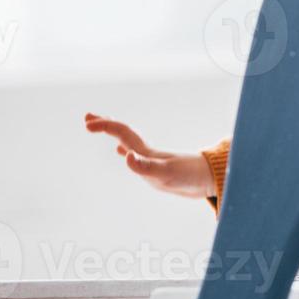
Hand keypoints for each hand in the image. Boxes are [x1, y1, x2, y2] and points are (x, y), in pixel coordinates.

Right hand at [84, 112, 213, 198]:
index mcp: (146, 152)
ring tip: (101, 128)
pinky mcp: (159, 169)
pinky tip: (125, 155)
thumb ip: (146, 167)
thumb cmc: (190, 177)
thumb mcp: (166, 174)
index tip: (88, 123)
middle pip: (124, 133)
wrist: (210, 181)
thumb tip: (126, 157)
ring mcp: (153, 160)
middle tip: (87, 117)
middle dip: (106, 124)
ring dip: (114, 135)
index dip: (105, 126)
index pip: (122, 133)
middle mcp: (148, 153)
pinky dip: (128, 154)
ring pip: (129, 143)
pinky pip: (138, 158)